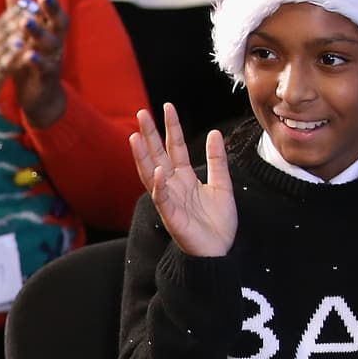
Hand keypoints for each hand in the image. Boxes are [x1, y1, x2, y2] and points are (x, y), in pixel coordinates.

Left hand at [7, 0, 67, 128]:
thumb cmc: (29, 62)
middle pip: (58, 22)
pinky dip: (37, 60)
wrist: (39, 97)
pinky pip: (45, 67)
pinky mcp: (48, 77)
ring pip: (51, 43)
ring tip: (25, 22)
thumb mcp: (23, 35)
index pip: (50, 8)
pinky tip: (29, 54)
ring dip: (38, 32)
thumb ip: (18, 11)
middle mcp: (56, 41)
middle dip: (51, 8)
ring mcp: (54, 59)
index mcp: (49, 30)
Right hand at [131, 104, 235, 256]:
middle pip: (158, 156)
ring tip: (135, 137)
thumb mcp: (222, 185)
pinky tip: (158, 171)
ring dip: (143, 157)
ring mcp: (170, 201)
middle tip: (141, 113)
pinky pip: (163, 200)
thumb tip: (214, 133)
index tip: (167, 107)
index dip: (172, 128)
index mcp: (185, 177)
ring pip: (151, 175)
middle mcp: (173, 186)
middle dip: (150, 135)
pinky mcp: (172, 218)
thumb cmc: (218, 223)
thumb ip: (217, 160)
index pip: (176, 147)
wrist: (220, 251)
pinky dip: (159, 186)